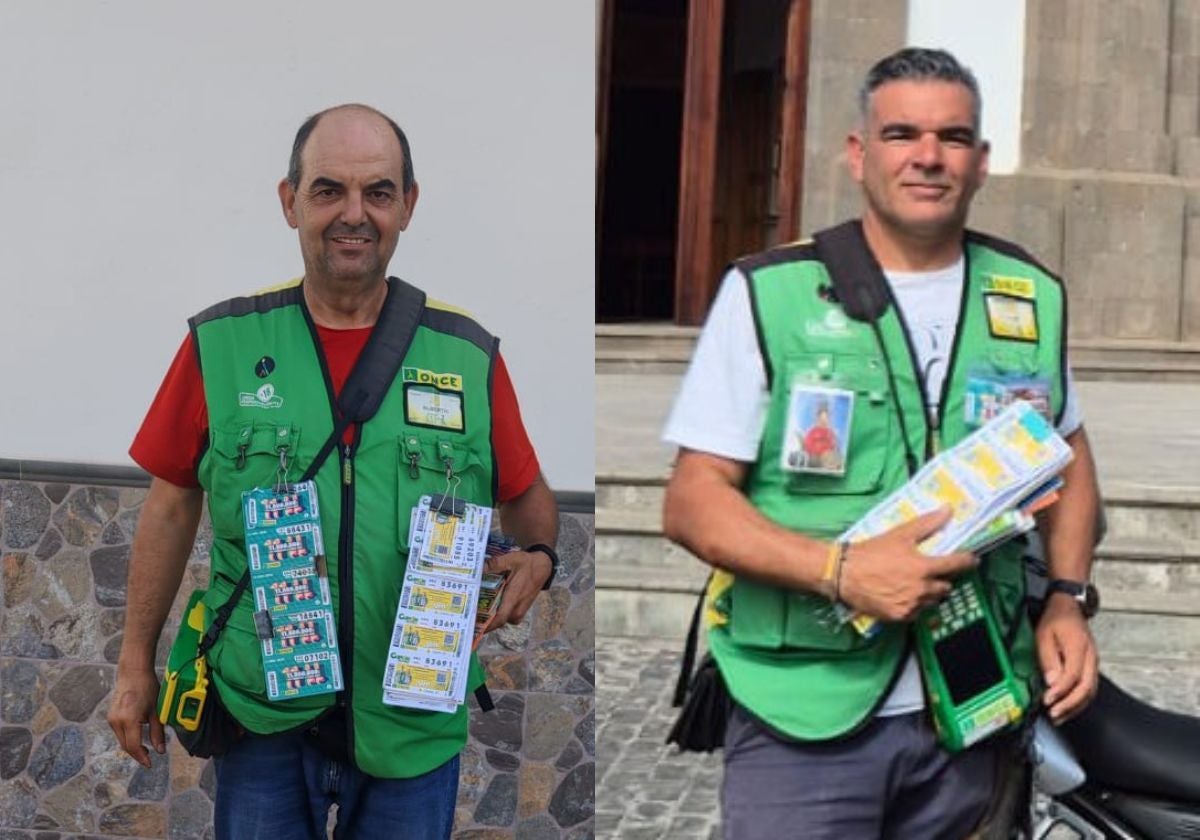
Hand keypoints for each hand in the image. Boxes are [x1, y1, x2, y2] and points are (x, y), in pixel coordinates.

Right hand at [107, 665, 165, 767]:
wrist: (133, 673)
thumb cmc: (147, 688)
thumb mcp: (156, 711)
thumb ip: (158, 732)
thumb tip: (160, 750)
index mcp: (129, 719)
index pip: (133, 746)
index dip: (141, 757)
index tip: (149, 763)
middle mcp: (117, 721)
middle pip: (126, 746)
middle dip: (137, 754)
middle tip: (149, 758)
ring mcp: (112, 719)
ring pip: (122, 740)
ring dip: (132, 746)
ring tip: (145, 749)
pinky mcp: (111, 716)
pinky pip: (119, 732)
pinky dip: (128, 737)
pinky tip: (138, 737)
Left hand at [480, 548, 553, 631]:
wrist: (542, 567)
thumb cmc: (526, 564)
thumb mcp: (511, 559)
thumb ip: (495, 564)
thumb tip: (478, 568)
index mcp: (514, 597)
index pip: (500, 618)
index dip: (485, 626)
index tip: (472, 625)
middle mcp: (517, 608)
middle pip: (496, 622)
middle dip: (482, 620)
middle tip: (467, 613)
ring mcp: (519, 612)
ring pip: (501, 620)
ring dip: (489, 617)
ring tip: (473, 609)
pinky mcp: (520, 611)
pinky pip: (505, 616)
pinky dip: (496, 613)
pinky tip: (487, 605)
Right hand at [838, 508, 976, 621]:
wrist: (844, 573)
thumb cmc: (871, 552)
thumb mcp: (900, 534)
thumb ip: (927, 524)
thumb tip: (947, 511)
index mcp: (923, 567)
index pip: (956, 565)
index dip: (967, 561)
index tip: (972, 560)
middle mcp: (921, 589)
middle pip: (945, 587)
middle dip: (941, 579)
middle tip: (929, 572)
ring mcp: (911, 605)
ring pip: (931, 601)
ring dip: (928, 593)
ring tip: (913, 584)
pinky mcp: (899, 616)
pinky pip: (916, 613)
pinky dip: (913, 605)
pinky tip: (902, 595)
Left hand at [1037, 594, 1098, 722]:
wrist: (1068, 607)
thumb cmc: (1055, 619)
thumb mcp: (1044, 635)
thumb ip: (1048, 659)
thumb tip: (1052, 682)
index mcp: (1079, 647)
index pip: (1073, 676)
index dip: (1060, 691)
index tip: (1047, 700)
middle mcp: (1090, 657)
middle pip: (1086, 688)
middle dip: (1069, 705)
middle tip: (1053, 714)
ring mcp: (1093, 663)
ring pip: (1090, 691)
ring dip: (1075, 707)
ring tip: (1059, 717)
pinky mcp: (1091, 666)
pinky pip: (1089, 688)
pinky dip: (1079, 701)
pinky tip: (1068, 708)